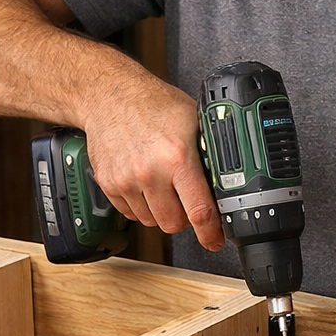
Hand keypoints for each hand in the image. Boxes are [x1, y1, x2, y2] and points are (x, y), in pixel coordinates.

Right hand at [74, 70, 223, 251]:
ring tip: (162, 186)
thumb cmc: (152, 104)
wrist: (108, 95)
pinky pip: (130, 214)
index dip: (210, 233)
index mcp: (177, 157)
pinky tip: (144, 184)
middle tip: (185, 200)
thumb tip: (227, 181)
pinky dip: (140, 206)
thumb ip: (208, 153)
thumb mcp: (193, 121)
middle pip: (174, 224)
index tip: (215, 240)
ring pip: (151, 222)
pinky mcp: (108, 184)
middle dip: (184, 217)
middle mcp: (150, 172)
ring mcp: (126, 180)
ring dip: (161, 212)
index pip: (199, 211)